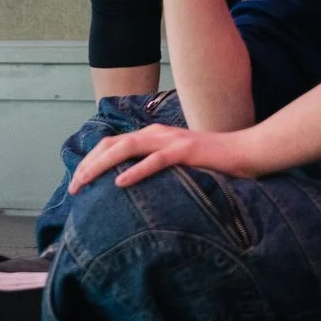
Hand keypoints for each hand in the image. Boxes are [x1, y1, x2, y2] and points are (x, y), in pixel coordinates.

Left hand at [69, 121, 266, 193]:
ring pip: (127, 148)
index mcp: (153, 136)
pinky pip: (156, 161)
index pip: (113, 144)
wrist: (246, 152)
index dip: (92, 160)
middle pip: (113, 144)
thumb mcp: (178, 162)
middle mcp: (157, 133)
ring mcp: (171, 141)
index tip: (77, 180)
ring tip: (86, 181)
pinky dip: (136, 171)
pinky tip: (120, 183)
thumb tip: (131, 183)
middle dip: (89, 164)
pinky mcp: (186, 152)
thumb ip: (156, 165)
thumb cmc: (212, 162)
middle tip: (74, 187)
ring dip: (103, 165)